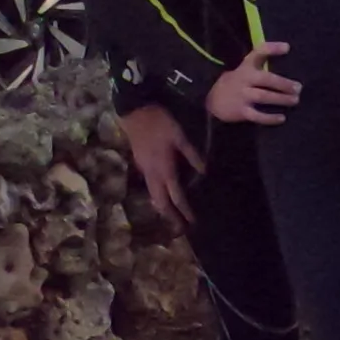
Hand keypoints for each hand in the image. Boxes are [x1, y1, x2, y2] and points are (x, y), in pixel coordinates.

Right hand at [120, 103, 203, 224]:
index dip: (184, 210)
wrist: (135, 111)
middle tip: (182, 228)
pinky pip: (150, 187)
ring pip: (153, 196)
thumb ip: (192, 156)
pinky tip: (166, 196)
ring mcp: (144, 170)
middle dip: (171, 216)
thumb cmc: (161, 123)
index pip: (176, 196)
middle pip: (160, 202)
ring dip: (163, 208)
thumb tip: (204, 172)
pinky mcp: (140, 165)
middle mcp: (152, 174)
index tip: (193, 222)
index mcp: (164, 169)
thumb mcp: (180, 137)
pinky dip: (159, 196)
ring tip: (174, 217)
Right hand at [205, 42, 300, 125]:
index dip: (272, 49)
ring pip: (264, 96)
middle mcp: (244, 80)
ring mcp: (242, 96)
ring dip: (281, 99)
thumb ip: (260, 63)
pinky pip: (257, 116)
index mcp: (246, 67)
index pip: (258, 53)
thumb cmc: (236, 83)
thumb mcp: (243, 69)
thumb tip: (286, 52)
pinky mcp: (240, 111)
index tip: (287, 47)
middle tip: (298, 88)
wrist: (212, 102)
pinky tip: (282, 118)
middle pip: (266, 79)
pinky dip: (270, 118)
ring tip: (295, 100)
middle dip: (283, 83)